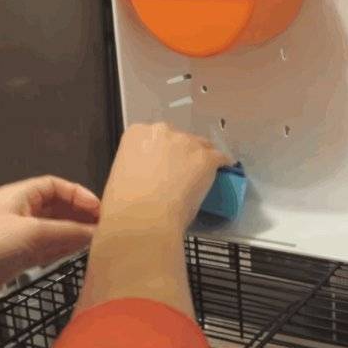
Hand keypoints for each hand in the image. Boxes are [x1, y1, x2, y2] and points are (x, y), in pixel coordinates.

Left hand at [0, 176, 99, 318]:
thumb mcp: (32, 233)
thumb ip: (68, 232)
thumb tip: (95, 232)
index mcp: (19, 196)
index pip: (56, 186)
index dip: (78, 195)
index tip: (99, 209)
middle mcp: (18, 214)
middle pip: (57, 208)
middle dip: (80, 215)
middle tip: (102, 226)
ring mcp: (16, 238)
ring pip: (54, 231)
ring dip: (73, 235)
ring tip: (95, 241)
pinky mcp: (14, 260)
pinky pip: (46, 250)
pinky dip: (62, 251)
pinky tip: (74, 255)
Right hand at [98, 123, 230, 233]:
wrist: (143, 216)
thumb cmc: (124, 202)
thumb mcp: (123, 174)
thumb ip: (139, 165)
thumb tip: (149, 175)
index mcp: (137, 133)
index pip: (155, 135)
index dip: (162, 151)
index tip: (164, 164)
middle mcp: (163, 131)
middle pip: (179, 138)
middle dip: (182, 152)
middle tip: (182, 172)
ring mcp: (187, 143)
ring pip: (201, 146)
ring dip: (202, 157)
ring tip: (203, 173)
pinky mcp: (206, 158)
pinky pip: (220, 157)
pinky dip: (222, 164)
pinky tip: (224, 170)